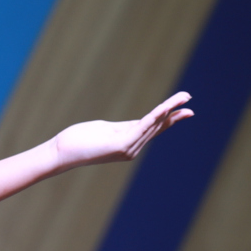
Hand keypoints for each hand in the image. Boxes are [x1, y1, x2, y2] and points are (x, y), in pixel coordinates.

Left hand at [51, 92, 191, 168]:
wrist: (61, 152)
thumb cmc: (78, 140)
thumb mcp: (105, 129)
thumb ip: (123, 127)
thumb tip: (137, 123)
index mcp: (129, 143)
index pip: (153, 128)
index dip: (170, 118)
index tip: (185, 109)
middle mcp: (132, 148)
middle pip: (158, 126)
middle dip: (174, 112)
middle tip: (189, 99)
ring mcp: (128, 148)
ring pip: (153, 125)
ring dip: (169, 110)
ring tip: (183, 98)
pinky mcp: (121, 145)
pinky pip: (142, 127)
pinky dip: (155, 117)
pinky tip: (164, 108)